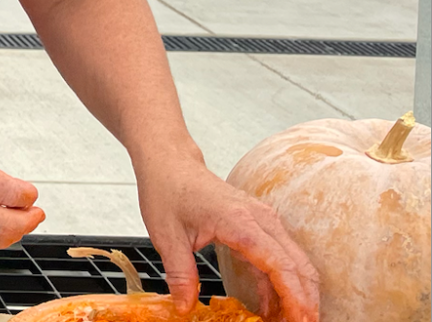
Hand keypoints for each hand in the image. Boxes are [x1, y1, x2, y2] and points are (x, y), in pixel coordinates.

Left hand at [134, 157, 317, 321]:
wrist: (170, 164)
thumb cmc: (168, 191)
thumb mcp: (166, 236)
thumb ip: (180, 274)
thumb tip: (185, 307)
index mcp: (239, 221)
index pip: (278, 263)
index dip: (292, 295)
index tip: (300, 319)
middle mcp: (260, 219)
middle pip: (297, 265)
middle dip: (305, 300)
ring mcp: (264, 221)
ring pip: (294, 262)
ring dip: (297, 293)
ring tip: (290, 321)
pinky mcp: (260, 225)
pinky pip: (279, 257)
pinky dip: (281, 283)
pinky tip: (273, 307)